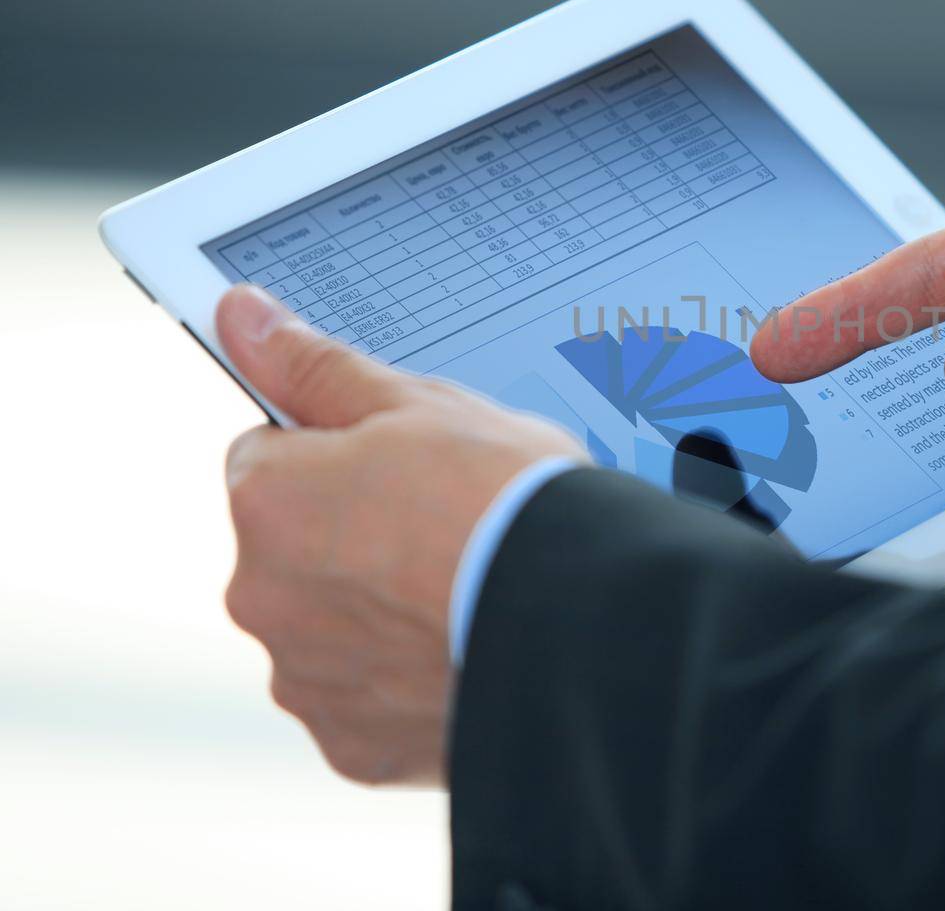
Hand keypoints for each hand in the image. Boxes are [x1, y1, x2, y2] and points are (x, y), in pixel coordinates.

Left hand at [215, 284, 586, 784]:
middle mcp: (262, 596)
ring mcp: (306, 679)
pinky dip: (403, 679)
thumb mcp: (422, 404)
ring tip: (463, 591)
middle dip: (354, 537)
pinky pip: (366, 700)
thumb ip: (319, 366)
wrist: (584, 624)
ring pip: (330, 627)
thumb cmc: (506, 506)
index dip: (341, 454)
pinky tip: (461, 646)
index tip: (400, 467)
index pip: (269, 457)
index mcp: (268, 499)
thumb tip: (242, 315)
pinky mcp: (352, 746)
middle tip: (445, 528)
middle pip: (296, 549)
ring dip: (378, 611)